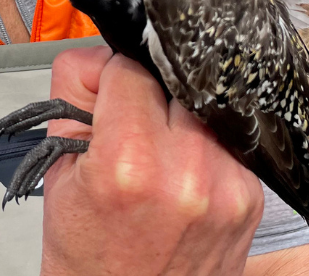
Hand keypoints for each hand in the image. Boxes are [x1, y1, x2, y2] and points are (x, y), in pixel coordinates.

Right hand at [40, 46, 264, 275]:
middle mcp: (186, 173)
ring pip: (200, 103)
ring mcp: (227, 186)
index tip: (104, 97)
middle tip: (127, 123)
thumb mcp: (58, 169)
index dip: (109, 77)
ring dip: (176, 113)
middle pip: (169, 79)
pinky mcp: (250, 197)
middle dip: (144, 92)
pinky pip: (224, 137)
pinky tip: (180, 168)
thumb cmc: (90, 255)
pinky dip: (200, 140)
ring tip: (155, 148)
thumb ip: (75, 93)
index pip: (127, 67)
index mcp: (129, 164)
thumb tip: (103, 53)